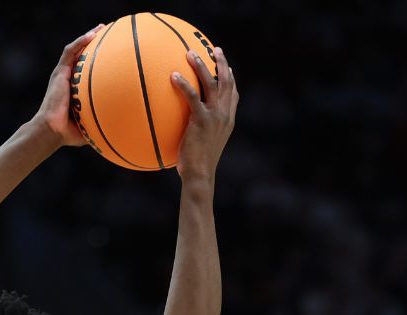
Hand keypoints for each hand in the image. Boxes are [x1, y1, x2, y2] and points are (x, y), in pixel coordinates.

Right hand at [33, 25, 104, 146]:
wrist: (52, 130)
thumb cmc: (69, 132)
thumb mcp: (91, 124)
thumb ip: (104, 122)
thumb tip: (123, 130)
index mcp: (75, 88)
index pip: (86, 69)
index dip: (98, 59)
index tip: (114, 53)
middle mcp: (68, 79)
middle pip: (82, 56)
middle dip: (95, 44)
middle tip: (109, 35)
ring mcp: (63, 74)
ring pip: (76, 50)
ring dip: (88, 37)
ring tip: (101, 28)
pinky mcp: (59, 72)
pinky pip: (70, 52)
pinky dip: (80, 41)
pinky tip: (93, 34)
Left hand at [171, 46, 238, 180]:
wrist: (200, 174)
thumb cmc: (196, 164)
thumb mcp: (202, 144)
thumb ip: (199, 131)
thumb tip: (184, 127)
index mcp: (227, 119)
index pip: (233, 94)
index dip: (231, 78)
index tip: (228, 66)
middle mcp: (224, 114)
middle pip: (227, 82)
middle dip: (222, 63)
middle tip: (215, 49)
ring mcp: (215, 116)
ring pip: (211, 84)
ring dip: (202, 66)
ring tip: (191, 53)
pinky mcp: (202, 120)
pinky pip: (192, 97)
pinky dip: (184, 85)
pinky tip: (173, 76)